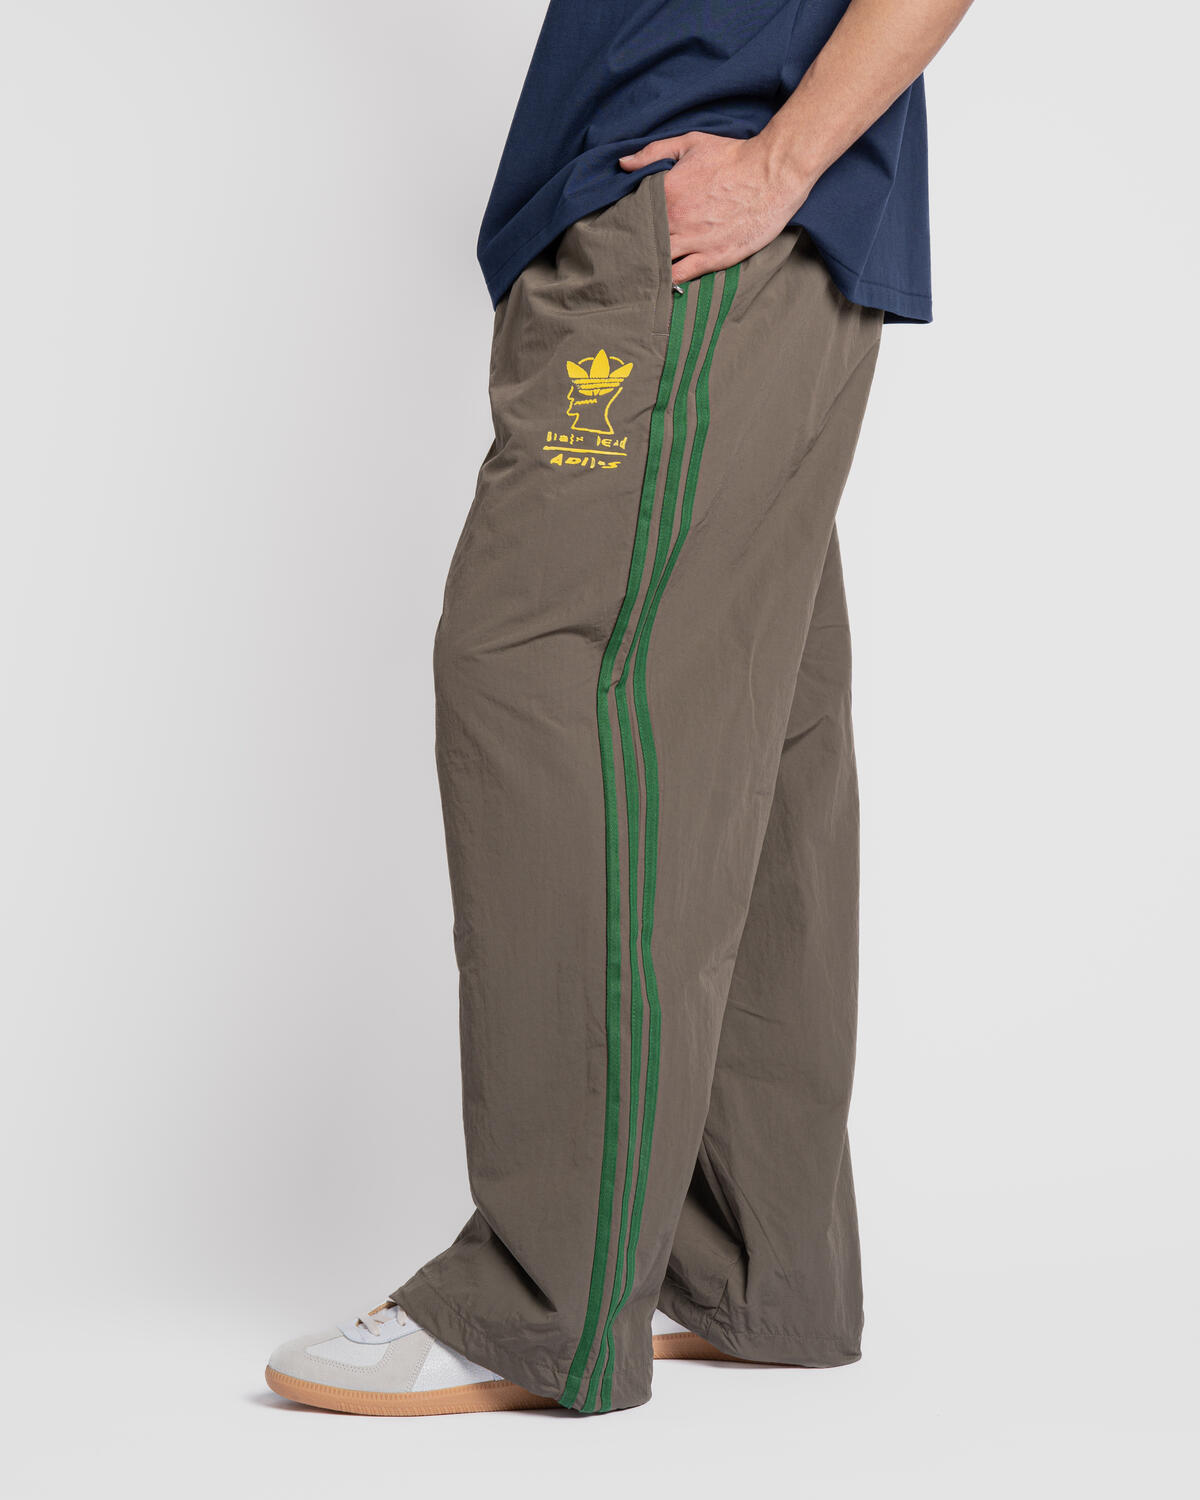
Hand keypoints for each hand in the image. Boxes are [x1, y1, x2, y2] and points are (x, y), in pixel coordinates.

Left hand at [619, 132, 813, 284]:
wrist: (773, 174)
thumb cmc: (733, 156)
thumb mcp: (691, 143)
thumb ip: (653, 152)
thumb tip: (623, 164)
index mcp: (666, 191)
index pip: (633, 212)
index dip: (626, 219)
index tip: (622, 223)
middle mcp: (676, 220)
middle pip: (642, 241)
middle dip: (633, 246)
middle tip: (625, 252)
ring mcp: (694, 242)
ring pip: (658, 261)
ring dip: (648, 265)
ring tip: (639, 270)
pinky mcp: (713, 258)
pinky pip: (681, 276)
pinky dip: (668, 280)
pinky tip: (661, 281)